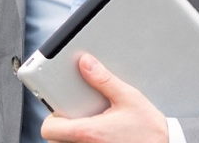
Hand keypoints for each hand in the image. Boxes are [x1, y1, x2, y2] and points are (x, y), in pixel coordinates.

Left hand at [40, 53, 167, 142]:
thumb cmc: (149, 129)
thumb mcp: (128, 98)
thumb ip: (103, 80)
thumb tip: (85, 63)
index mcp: (88, 133)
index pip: (49, 129)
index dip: (52, 118)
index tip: (64, 109)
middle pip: (55, 140)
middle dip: (63, 126)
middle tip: (80, 115)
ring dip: (73, 136)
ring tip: (92, 124)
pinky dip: (84, 141)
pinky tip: (101, 134)